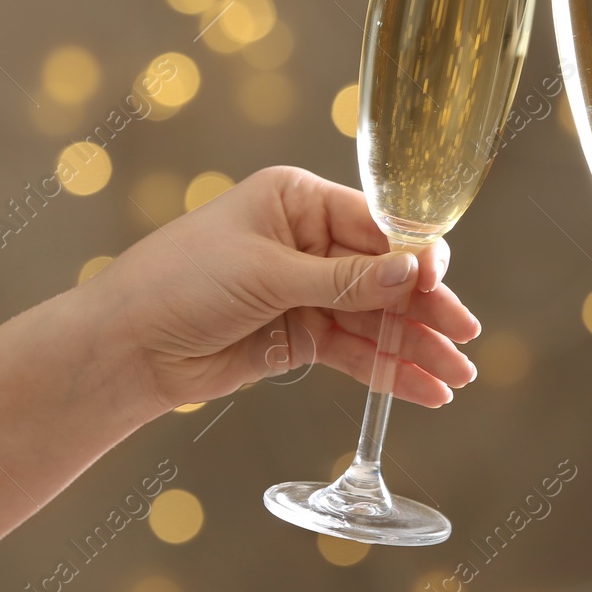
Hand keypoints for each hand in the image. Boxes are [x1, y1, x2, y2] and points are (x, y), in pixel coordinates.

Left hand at [88, 166, 478, 412]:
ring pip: (375, 320)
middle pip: (383, 276)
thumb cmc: (180, 283)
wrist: (125, 347)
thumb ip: (343, 280)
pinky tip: (422, 390)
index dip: (415, 258)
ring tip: (457, 378)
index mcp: (298, 202)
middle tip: (466, 340)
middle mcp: (308, 242)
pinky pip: (354, 352)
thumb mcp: (266, 274)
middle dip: (425, 310)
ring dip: (414, 347)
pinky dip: (386, 371)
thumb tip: (411, 272)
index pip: (376, 225)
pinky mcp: (299, 336)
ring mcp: (306, 291)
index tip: (444, 287)